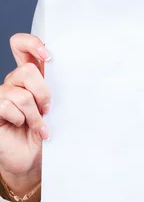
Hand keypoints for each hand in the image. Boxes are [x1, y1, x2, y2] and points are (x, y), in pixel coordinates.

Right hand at [0, 33, 51, 192]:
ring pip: (22, 95)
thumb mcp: (57, 107)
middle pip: (26, 70)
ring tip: (39, 125)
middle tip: (48, 108)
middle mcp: (14, 82)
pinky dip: (23, 120)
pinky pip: (8, 106)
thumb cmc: (46, 130)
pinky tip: (26, 128)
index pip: (21, 45)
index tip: (48, 56)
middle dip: (43, 92)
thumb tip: (79, 74)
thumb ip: (58, 88)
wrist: (32, 158)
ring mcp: (2, 95)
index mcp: (30, 75)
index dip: (32, 44)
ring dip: (35, 114)